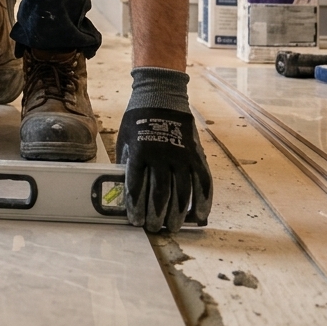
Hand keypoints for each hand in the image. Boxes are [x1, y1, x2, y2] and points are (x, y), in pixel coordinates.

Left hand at [116, 108, 212, 232]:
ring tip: (173, 227)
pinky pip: (203, 182)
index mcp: (139, 151)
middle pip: (160, 193)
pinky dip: (203, 201)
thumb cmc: (138, 121)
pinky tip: (200, 215)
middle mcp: (161, 155)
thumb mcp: (125, 139)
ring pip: (182, 192)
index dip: (135, 206)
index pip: (136, 186)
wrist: (161, 97)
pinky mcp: (196, 155)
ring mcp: (181, 156)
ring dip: (178, 213)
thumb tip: (124, 190)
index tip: (136, 221)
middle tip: (154, 228)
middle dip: (156, 215)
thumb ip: (127, 163)